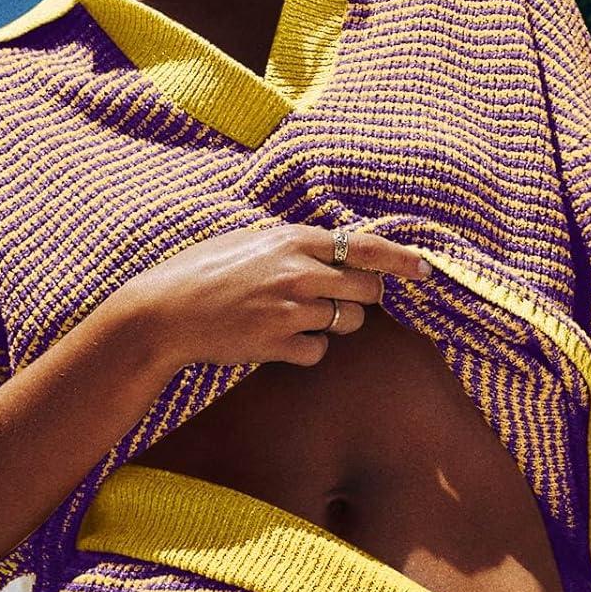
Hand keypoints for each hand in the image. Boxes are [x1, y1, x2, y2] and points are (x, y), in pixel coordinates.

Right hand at [132, 222, 431, 368]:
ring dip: (335, 323)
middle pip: (368, 289)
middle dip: (363, 297)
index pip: (364, 247)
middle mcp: (298, 272)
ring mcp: (290, 309)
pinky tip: (279, 341)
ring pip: (348, 322)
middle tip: (339, 299)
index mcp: (291, 239)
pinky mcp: (279, 344)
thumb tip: (332, 247)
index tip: (425, 268)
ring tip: (296, 317)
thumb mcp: (249, 242)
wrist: (165, 312)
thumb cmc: (202, 273)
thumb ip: (292, 244)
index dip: (401, 259)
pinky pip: (319, 352)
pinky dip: (308, 350)